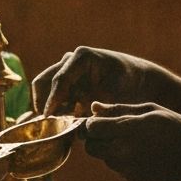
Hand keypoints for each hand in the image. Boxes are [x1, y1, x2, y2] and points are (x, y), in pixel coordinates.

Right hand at [32, 47, 152, 115]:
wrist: (136, 78)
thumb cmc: (129, 82)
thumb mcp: (117, 92)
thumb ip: (96, 103)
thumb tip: (81, 118)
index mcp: (82, 57)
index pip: (60, 79)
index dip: (53, 99)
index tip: (48, 117)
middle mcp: (69, 60)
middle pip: (44, 81)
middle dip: (44, 103)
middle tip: (50, 123)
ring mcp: (66, 70)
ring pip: (44, 89)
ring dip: (50, 107)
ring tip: (60, 124)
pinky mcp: (66, 82)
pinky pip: (53, 96)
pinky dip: (56, 109)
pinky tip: (66, 122)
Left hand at [83, 102, 180, 180]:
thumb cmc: (177, 127)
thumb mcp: (151, 110)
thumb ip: (120, 109)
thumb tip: (94, 107)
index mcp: (128, 130)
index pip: (91, 128)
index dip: (91, 124)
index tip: (99, 121)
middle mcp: (124, 153)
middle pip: (91, 148)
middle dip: (96, 139)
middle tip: (111, 132)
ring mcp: (129, 170)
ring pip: (105, 160)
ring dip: (111, 151)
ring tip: (135, 142)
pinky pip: (119, 171)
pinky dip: (125, 163)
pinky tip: (144, 156)